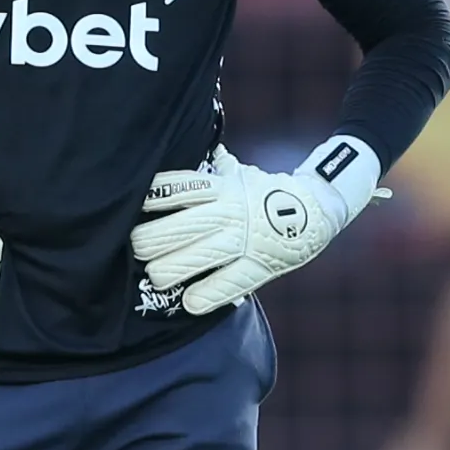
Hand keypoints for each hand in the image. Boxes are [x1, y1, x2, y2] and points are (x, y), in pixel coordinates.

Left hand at [131, 137, 381, 315]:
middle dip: (155, 238)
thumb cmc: (263, 192)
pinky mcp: (260, 266)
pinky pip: (232, 282)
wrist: (315, 210)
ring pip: (204, 255)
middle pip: (186, 225)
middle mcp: (231, 212)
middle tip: (136, 247)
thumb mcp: (237, 174)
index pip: (183, 188)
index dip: (156, 197)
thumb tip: (190, 146)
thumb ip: (210, 169)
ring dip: (174, 268)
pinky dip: (209, 294)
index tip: (134, 203)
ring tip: (155, 276)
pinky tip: (188, 303)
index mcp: (223, 188)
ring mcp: (246, 240)